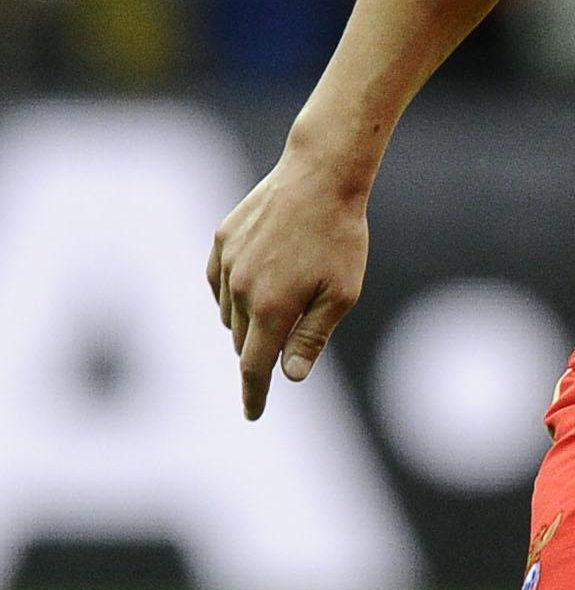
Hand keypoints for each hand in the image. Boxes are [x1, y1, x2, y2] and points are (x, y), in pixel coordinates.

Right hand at [206, 152, 368, 419]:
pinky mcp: (222, 240)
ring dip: (249, 321)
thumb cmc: (341, 237)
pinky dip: (233, 293)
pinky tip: (258, 281)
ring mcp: (227, 263)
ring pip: (230, 314)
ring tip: (285, 296)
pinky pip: (218, 282)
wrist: (320, 176)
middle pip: (243, 342)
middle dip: (260, 353)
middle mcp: (241, 289)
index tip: (253, 414)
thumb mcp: (341, 294)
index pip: (254, 367)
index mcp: (272, 308)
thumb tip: (289, 376)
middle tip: (288, 340)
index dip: (254, 394)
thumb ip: (312, 338)